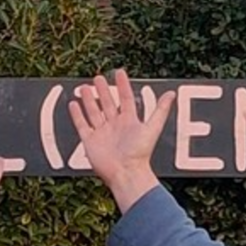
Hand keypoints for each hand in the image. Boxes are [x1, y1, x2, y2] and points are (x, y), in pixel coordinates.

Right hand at [65, 70, 172, 209]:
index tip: (119, 72)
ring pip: (94, 112)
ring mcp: (102, 133)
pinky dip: (77, 115)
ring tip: (84, 87)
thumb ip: (160, 110)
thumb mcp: (152, 128)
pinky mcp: (90, 141)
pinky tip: (73, 104)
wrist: (126, 173)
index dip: (123, 85)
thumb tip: (171, 93)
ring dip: (89, 100)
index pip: (126, 99)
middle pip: (108, 104)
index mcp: (129, 121)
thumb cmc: (140, 153)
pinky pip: (82, 125)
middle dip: (103, 91)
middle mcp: (115, 126)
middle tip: (98, 78)